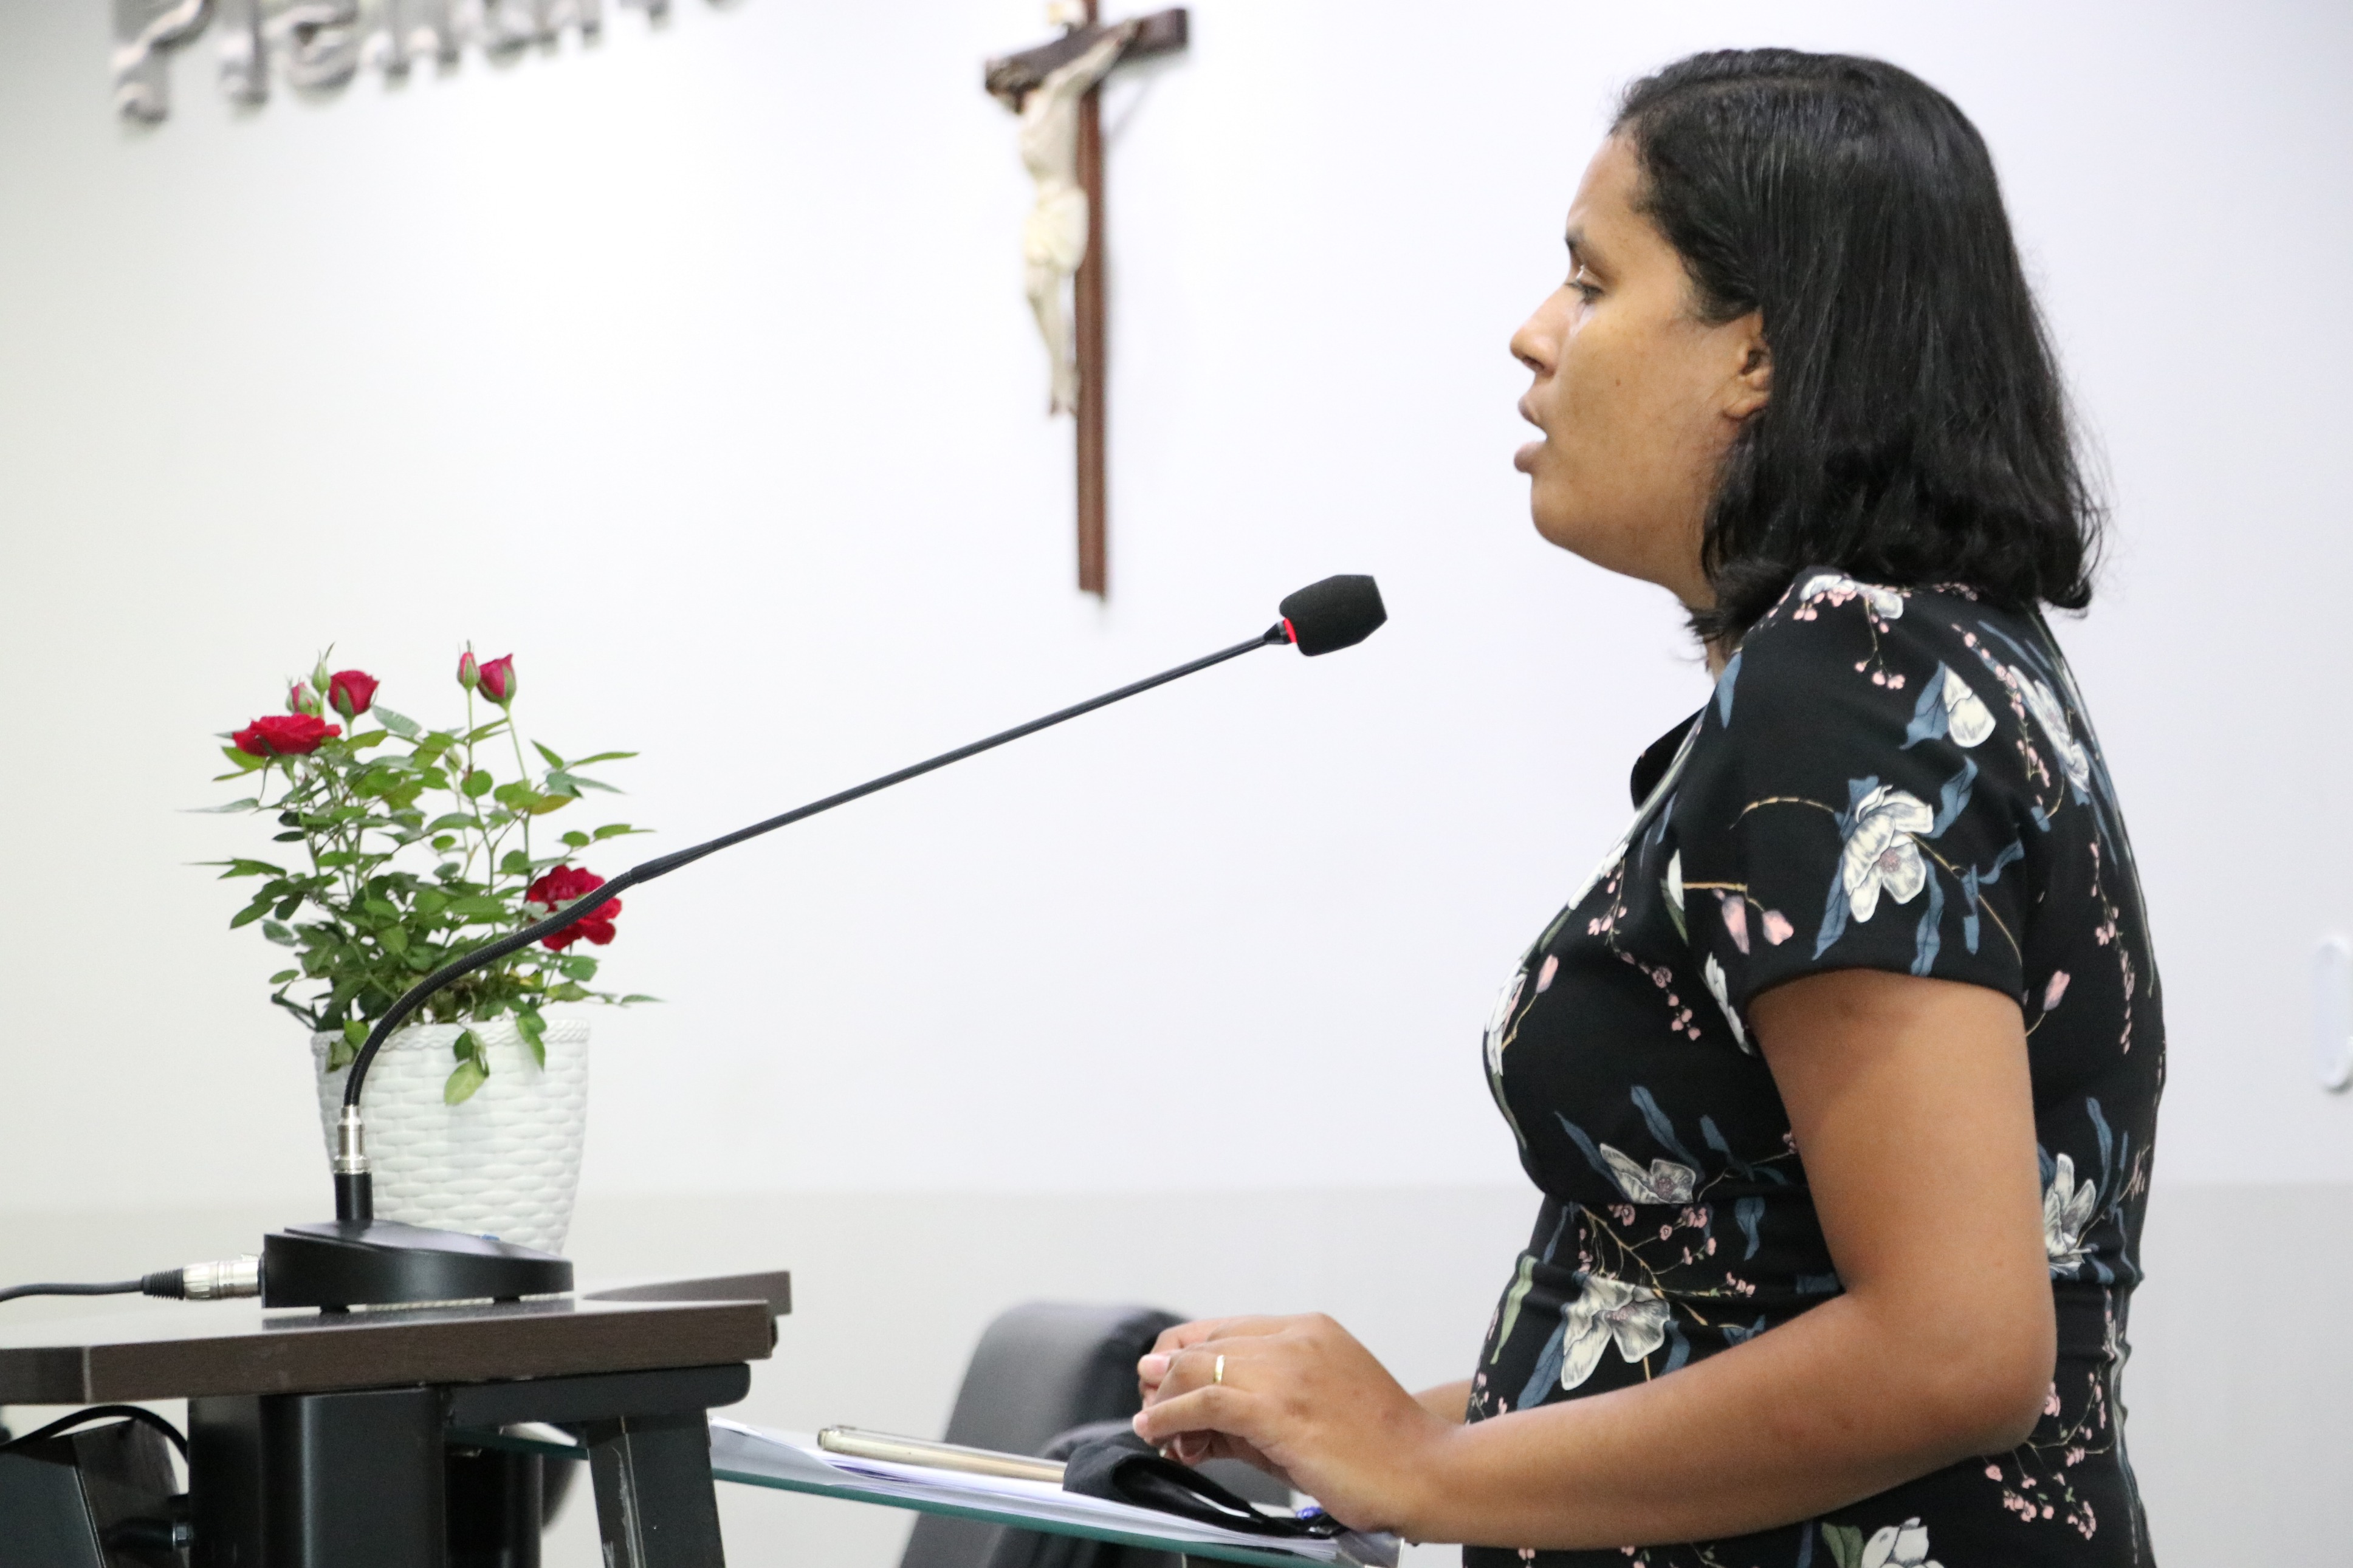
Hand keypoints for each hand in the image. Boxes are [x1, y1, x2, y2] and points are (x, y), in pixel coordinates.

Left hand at [1133, 1314, 1454, 1534]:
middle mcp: (1296, 1337)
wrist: (1429, 1473)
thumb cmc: (1378, 1451)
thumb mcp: (1307, 1415)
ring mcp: (1288, 1368)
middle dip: (1167, 1380)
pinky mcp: (1279, 1406)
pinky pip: (1204, 1402)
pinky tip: (1159, 1432)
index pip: (1222, 1331)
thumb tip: (1184, 1414)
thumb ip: (1249, 1408)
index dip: (1184, 1358)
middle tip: (1155, 1415)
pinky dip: (1171, 1416)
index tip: (1165, 1388)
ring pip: (1197, 1367)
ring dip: (1164, 1400)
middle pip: (1203, 1345)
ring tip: (1155, 1429)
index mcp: (1308, 1330)